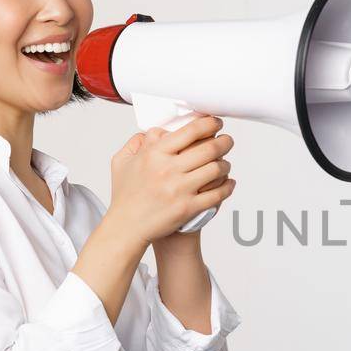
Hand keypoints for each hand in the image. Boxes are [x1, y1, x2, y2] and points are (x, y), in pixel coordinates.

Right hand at [106, 115, 235, 244]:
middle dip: (224, 142)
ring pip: (216, 169)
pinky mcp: (188, 208)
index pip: (190, 131)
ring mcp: (180, 189)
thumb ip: (137, 142)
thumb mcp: (122, 162)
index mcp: (154, 154)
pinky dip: (227, 186)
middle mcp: (168, 170)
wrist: (127, 226)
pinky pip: (217, 194)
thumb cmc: (125, 195)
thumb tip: (156, 132)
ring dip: (226, 164)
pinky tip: (228, 183)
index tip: (215, 123)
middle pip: (209, 148)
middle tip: (227, 140)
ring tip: (225, 163)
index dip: (209, 123)